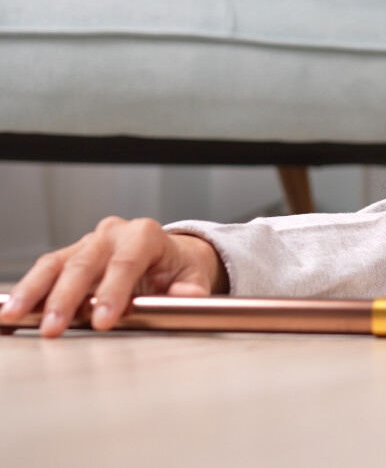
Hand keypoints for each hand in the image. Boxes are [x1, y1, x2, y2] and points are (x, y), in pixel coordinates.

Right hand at [0, 216, 227, 337]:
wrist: (167, 256)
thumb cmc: (177, 268)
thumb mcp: (193, 276)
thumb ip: (191, 289)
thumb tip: (188, 298)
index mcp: (144, 235)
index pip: (126, 262)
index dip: (114, 291)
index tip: (103, 319)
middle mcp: (112, 234)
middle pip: (85, 263)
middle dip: (67, 297)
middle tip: (55, 327)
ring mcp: (87, 244)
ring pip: (55, 264)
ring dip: (34, 292)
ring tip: (16, 316)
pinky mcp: (69, 257)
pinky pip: (44, 271)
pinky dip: (27, 291)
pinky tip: (10, 311)